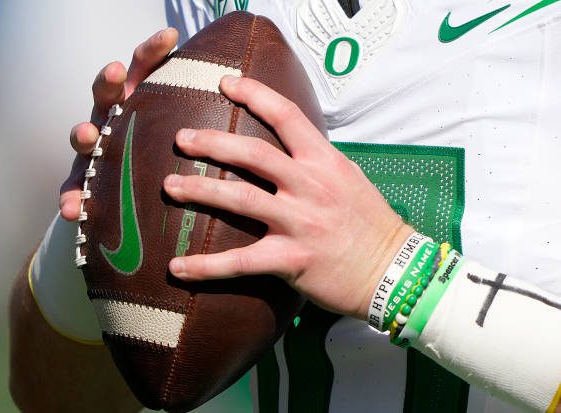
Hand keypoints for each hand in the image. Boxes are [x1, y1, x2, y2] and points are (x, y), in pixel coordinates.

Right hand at [60, 28, 178, 220]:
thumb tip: (234, 95)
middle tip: (115, 71)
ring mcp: (94, 148)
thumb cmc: (157, 154)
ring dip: (83, 133)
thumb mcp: (174, 136)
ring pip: (84, 135)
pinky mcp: (82, 179)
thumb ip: (192, 120)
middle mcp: (111, 119)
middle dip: (108, 81)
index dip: (153, 52)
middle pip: (105, 94)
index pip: (142, 69)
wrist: (131, 195)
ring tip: (88, 135)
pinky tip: (70, 207)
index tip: (171, 36)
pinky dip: (71, 196)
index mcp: (135, 102)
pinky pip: (73, 187)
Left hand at [163, 76, 413, 319]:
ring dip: (199, 190)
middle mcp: (310, 186)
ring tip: (169, 186)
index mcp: (325, 162)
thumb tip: (287, 147)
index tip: (226, 83)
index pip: (287, 116)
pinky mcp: (290, 259)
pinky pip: (239, 261)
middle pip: (252, 154)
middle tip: (180, 139)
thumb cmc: (371, 224)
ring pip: (239, 199)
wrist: (393, 270)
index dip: (255, 94)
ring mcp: (299, 222)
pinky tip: (177, 267)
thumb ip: (317, 162)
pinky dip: (206, 266)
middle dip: (212, 142)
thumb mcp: (349, 179)